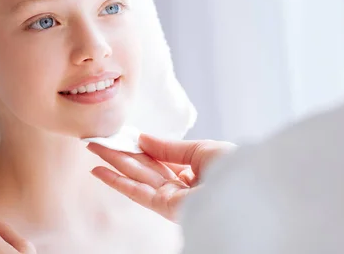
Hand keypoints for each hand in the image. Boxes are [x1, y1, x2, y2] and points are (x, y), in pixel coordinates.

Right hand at [87, 134, 235, 221]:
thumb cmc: (236, 167)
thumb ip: (168, 147)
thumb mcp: (201, 150)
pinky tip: (100, 171)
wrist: (250, 190)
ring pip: (137, 177)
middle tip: (98, 140)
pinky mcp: (167, 208)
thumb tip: (142, 138)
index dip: (140, 146)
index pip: (161, 158)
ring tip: (93, 148)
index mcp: (195, 171)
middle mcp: (182, 186)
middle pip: (144, 167)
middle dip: (120, 153)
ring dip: (112, 163)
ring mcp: (173, 198)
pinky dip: (117, 181)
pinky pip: (138, 192)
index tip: (122, 135)